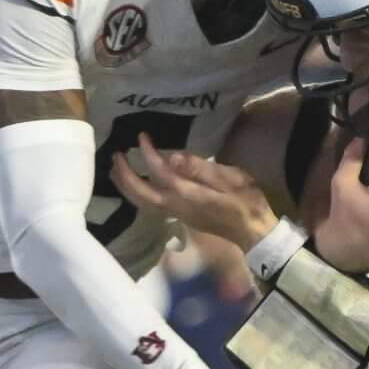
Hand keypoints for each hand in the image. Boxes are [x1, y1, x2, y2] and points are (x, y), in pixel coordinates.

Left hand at [109, 138, 277, 249]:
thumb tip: (174, 157)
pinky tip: (134, 186)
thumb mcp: (230, 179)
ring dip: (125, 186)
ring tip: (115, 169)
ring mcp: (175, 213)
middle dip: (124, 174)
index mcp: (187, 194)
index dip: (148, 153)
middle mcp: (175, 206)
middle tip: (117, 154)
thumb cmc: (246, 202)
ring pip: (140, 202)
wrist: (253, 232)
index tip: (142, 136)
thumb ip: (201, 168)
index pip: (159, 171)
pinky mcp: (178, 216)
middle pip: (140, 192)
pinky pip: (147, 205)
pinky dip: (135, 195)